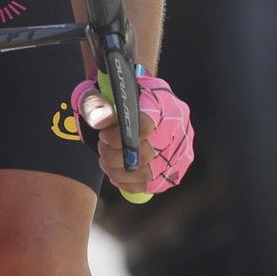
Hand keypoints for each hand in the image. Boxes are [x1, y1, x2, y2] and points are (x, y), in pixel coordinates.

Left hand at [74, 73, 194, 198]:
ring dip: (120, 172)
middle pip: (147, 154)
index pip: (145, 126)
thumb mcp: (101, 89)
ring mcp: (181, 149)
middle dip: (116, 156)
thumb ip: (95, 101)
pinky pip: (153, 185)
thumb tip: (101, 119)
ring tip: (106, 161)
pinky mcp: (177, 168)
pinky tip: (117, 173)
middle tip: (103, 147)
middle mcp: (178, 125)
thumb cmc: (117, 95)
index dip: (118, 137)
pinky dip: (130, 184)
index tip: (103, 134)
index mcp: (162, 100)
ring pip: (149, 174)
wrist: (134, 101)